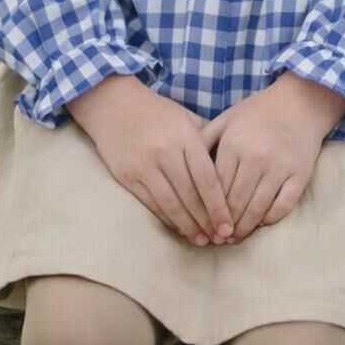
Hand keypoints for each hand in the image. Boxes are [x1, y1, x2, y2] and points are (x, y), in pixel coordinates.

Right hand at [67, 75, 233, 246]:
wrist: (113, 105)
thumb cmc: (158, 113)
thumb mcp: (187, 118)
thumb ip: (207, 141)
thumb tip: (231, 169)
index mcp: (185, 137)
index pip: (206, 178)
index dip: (219, 206)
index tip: (229, 226)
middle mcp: (165, 153)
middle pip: (190, 195)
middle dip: (207, 221)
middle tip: (221, 239)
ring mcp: (144, 166)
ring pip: (170, 204)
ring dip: (188, 226)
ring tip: (202, 240)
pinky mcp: (127, 177)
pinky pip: (151, 204)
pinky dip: (167, 219)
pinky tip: (179, 228)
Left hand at [201, 74, 344, 241]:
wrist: (300, 102)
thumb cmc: (258, 112)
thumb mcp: (227, 119)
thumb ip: (204, 140)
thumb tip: (182, 167)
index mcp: (234, 144)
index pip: (215, 188)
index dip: (207, 210)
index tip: (202, 226)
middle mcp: (256, 157)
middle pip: (234, 203)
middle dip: (224, 225)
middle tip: (216, 239)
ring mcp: (280, 167)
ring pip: (256, 209)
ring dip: (244, 228)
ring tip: (235, 238)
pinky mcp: (300, 175)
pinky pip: (282, 206)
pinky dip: (269, 219)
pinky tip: (259, 223)